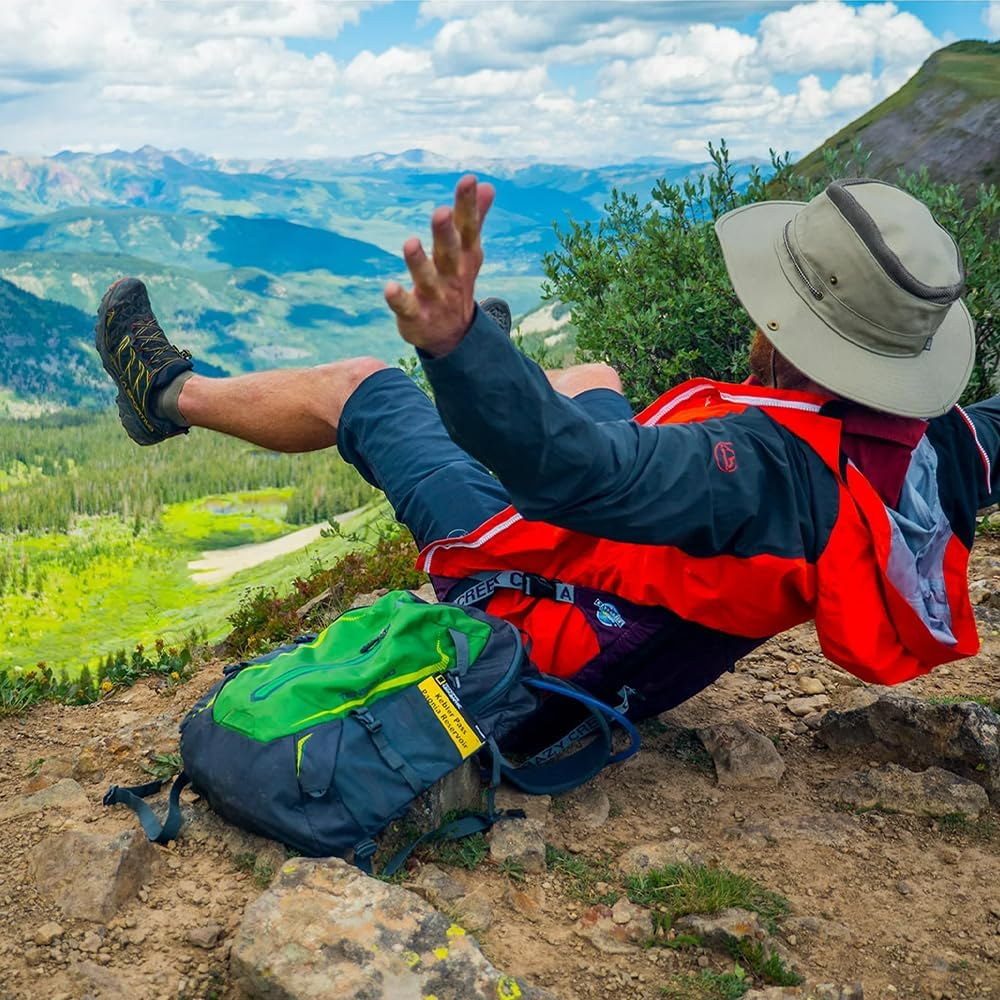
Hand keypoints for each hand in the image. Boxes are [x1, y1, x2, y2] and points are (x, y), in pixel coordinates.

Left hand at [384, 174, 494, 356]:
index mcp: (464, 257)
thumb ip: (474, 220)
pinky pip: (407, 308)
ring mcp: (435, 297)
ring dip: (419, 262)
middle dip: (446, 233)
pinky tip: (389, 288)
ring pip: (427, 279)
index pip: (468, 229)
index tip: (469, 180)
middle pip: (450, 252)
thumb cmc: (457, 283)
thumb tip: (487, 186)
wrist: (454, 337)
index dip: (468, 205)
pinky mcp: (417, 317)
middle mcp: (452, 275)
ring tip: (410, 242)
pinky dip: (399, 300)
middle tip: (441, 212)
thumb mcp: (469, 253)